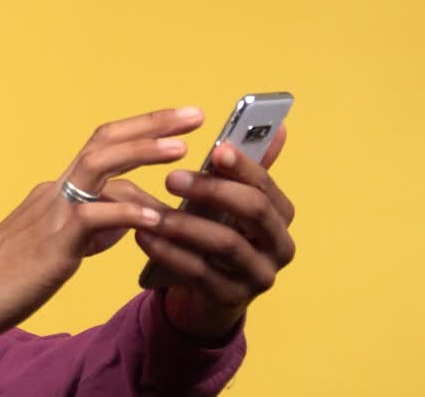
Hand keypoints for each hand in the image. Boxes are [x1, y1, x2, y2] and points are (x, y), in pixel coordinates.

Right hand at [0, 107, 205, 349]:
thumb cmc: (2, 282)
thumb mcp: (52, 249)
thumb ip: (86, 231)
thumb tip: (120, 223)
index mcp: (54, 193)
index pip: (101, 148)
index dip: (140, 131)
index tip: (178, 123)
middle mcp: (53, 192)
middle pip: (103, 142)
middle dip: (150, 125)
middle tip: (193, 114)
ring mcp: (51, 213)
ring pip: (99, 166)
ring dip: (142, 153)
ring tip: (181, 149)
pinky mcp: (52, 242)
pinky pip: (95, 218)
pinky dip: (129, 214)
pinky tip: (159, 220)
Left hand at [134, 125, 295, 340]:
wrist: (208, 292)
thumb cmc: (217, 232)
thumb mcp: (229, 202)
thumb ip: (244, 169)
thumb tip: (279, 126)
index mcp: (281, 216)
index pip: (266, 185)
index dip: (242, 166)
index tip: (215, 148)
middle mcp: (279, 246)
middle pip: (253, 211)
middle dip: (212, 190)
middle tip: (171, 177)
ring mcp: (258, 276)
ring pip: (225, 243)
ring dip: (183, 223)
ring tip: (149, 211)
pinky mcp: (231, 298)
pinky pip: (200, 272)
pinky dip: (169, 252)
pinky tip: (143, 236)